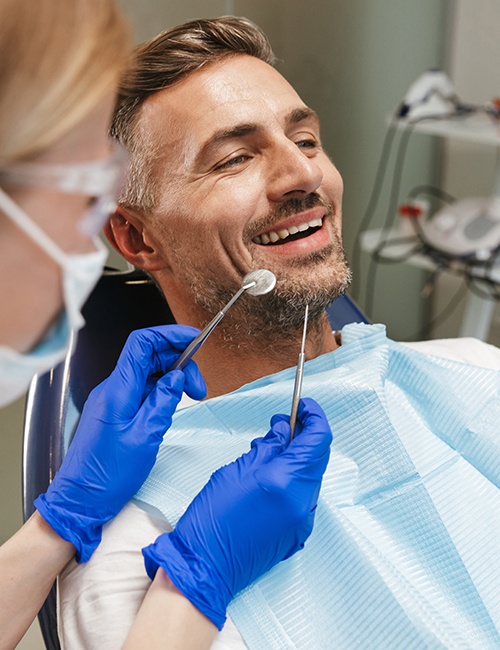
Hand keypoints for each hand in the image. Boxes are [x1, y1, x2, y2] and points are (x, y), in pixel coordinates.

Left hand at [35, 325, 206, 561]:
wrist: (80, 499)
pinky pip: (141, 390)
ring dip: (172, 378)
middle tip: (199, 387)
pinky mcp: (115, 412)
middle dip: (179, 362)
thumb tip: (178, 376)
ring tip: (192, 397)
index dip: (169, 336)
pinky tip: (173, 406)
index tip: (194, 340)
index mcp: (118, 390)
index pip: (142, 344)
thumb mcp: (145, 437)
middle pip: (148, 356)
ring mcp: (113, 400)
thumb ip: (164, 401)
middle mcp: (113, 389)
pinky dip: (161, 391)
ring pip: (147, 373)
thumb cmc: (108, 475)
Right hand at [142, 397, 331, 629]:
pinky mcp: (298, 533)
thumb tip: (284, 430)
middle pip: (318, 457)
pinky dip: (293, 480)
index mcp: (286, 481)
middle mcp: (302, 501)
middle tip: (281, 425)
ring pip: (311, 476)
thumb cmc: (212, 518)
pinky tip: (270, 477)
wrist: (206, 567)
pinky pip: (304, 497)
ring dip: (297, 458)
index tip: (304, 406)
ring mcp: (303, 520)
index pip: (318, 439)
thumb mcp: (236, 470)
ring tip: (268, 452)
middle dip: (304, 436)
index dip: (314, 416)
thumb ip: (267, 448)